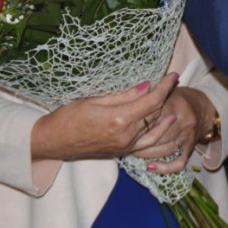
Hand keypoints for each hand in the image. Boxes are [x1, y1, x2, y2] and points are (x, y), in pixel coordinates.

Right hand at [30, 73, 178, 160]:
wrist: (53, 141)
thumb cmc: (68, 117)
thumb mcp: (94, 100)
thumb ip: (123, 95)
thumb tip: (147, 86)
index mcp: (119, 119)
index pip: (152, 101)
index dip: (165, 87)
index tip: (173, 75)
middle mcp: (126, 136)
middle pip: (155, 115)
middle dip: (166, 97)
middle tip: (172, 82)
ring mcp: (124, 147)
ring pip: (154, 130)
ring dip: (165, 115)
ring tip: (172, 101)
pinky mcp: (121, 152)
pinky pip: (147, 144)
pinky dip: (158, 134)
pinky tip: (164, 125)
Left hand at [129, 87, 214, 174]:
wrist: (205, 108)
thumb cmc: (179, 99)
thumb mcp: (167, 92)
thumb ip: (149, 97)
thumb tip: (129, 99)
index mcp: (175, 104)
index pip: (154, 116)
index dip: (137, 123)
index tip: (123, 126)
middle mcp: (184, 121)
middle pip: (158, 135)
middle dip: (138, 141)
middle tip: (122, 143)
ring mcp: (188, 136)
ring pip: (164, 150)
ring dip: (146, 154)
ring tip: (130, 153)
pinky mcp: (190, 148)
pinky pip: (179, 162)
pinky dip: (164, 168)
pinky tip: (150, 167)